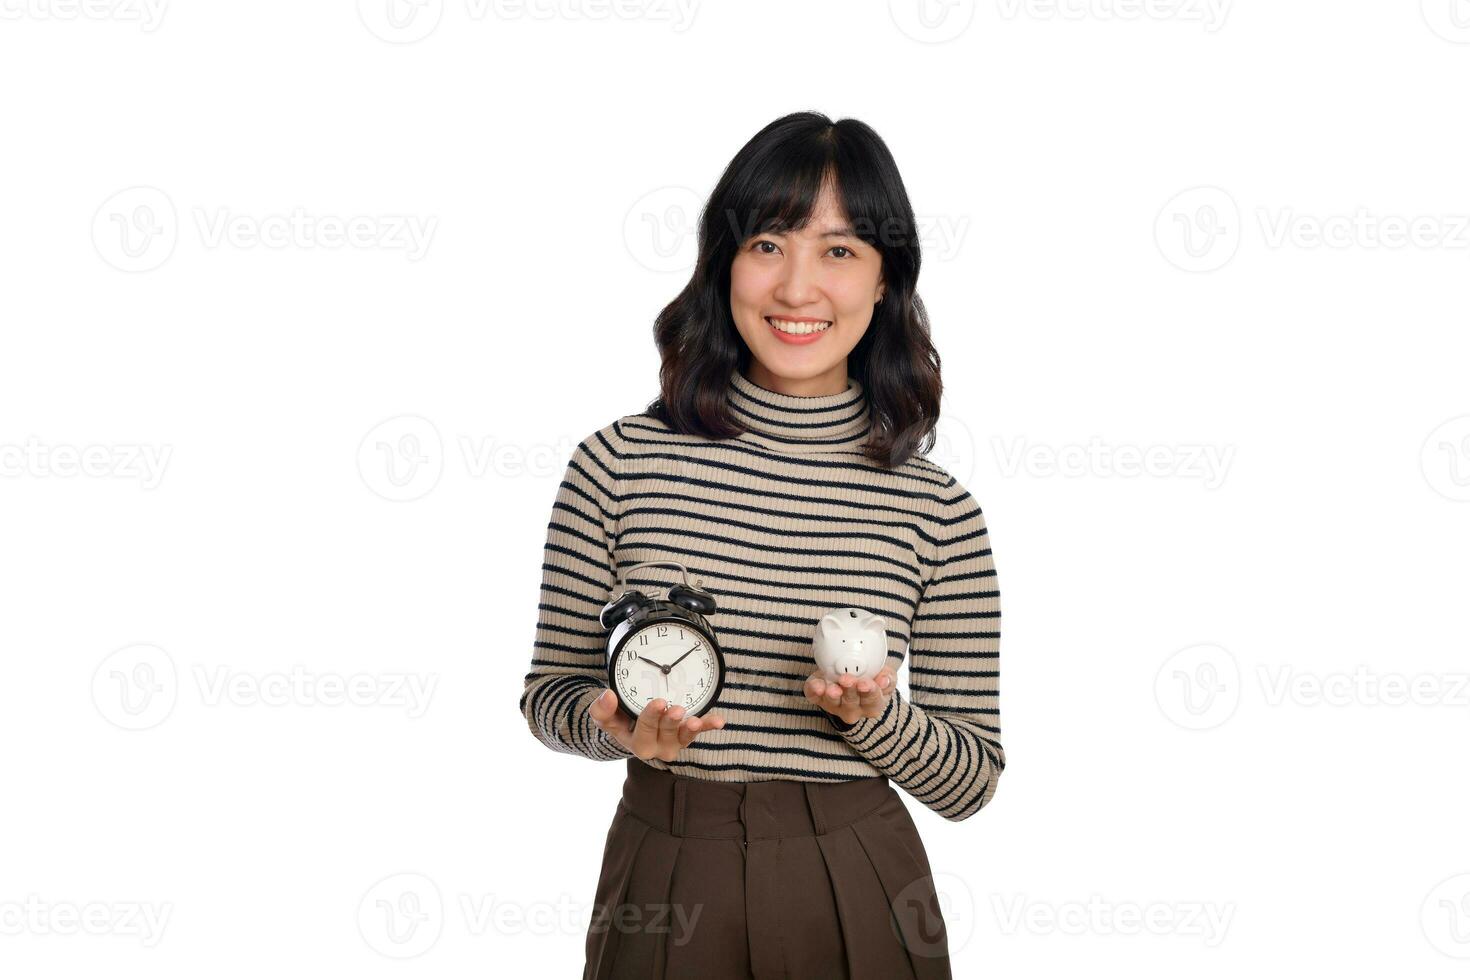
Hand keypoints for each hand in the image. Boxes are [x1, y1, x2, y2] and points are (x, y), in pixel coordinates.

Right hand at [588, 690, 725, 761]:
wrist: (632, 729)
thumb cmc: (620, 721)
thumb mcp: (607, 717)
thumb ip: (602, 709)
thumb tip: (607, 696)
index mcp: (637, 743)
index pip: (643, 732)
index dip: (651, 718)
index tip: (658, 702)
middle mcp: (657, 747)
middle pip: (666, 736)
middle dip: (671, 723)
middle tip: (675, 709)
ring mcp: (674, 742)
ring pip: (683, 738)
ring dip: (691, 729)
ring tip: (696, 722)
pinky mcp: (686, 734)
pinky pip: (700, 731)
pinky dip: (709, 725)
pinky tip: (719, 721)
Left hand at [803, 665, 896, 726]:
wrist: (851, 675)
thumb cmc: (871, 677)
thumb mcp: (885, 676)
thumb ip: (887, 678)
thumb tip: (883, 680)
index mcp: (872, 704)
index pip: (872, 700)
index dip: (869, 691)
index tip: (864, 683)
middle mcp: (853, 709)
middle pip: (851, 703)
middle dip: (849, 691)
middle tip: (847, 680)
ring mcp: (835, 706)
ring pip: (832, 703)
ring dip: (832, 695)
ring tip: (832, 688)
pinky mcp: (819, 698)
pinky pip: (814, 697)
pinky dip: (814, 690)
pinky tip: (816, 685)